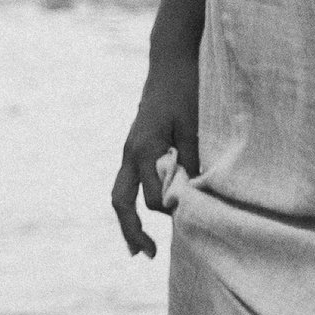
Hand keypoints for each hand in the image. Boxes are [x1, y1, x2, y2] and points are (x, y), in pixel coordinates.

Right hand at [112, 58, 198, 257]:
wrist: (170, 60)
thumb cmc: (186, 89)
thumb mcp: (194, 124)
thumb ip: (191, 160)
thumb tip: (193, 196)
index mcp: (144, 149)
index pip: (154, 197)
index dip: (172, 211)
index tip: (190, 216)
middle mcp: (130, 153)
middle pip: (121, 203)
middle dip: (132, 231)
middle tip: (146, 255)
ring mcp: (129, 151)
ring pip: (120, 195)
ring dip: (128, 222)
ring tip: (140, 248)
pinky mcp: (134, 148)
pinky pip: (128, 182)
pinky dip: (134, 202)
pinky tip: (146, 215)